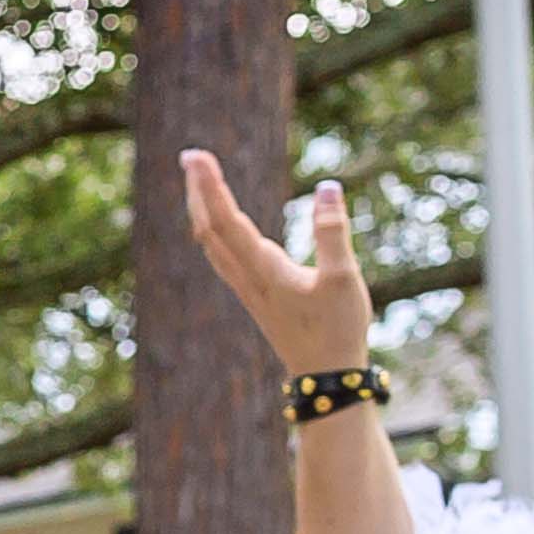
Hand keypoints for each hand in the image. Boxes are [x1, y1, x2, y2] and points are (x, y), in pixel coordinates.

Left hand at [182, 151, 373, 376]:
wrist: (325, 378)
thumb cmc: (337, 329)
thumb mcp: (343, 278)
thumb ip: (332, 232)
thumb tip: (328, 186)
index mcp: (263, 271)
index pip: (226, 221)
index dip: (210, 186)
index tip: (196, 156)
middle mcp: (247, 278)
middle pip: (209, 229)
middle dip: (198, 190)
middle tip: (190, 155)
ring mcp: (248, 288)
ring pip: (212, 244)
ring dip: (203, 209)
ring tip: (198, 179)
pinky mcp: (256, 295)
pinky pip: (223, 257)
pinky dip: (215, 230)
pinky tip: (217, 223)